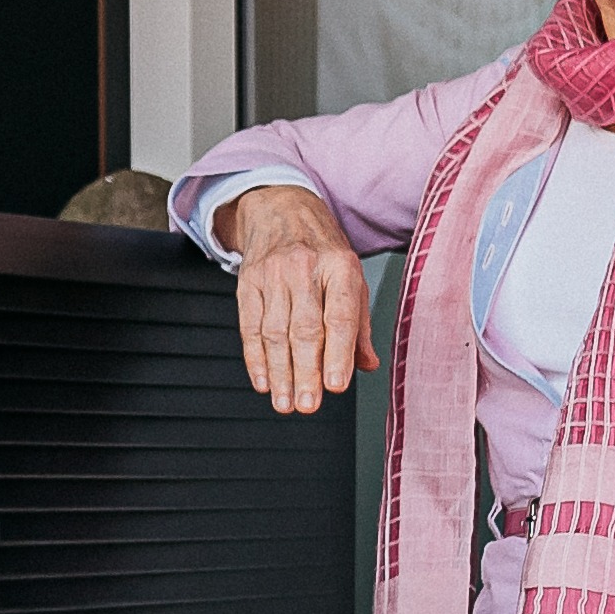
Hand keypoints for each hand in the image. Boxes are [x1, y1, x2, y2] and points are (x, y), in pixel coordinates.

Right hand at [222, 184, 376, 417]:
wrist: (281, 209)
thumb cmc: (322, 249)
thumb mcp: (351, 277)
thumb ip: (360, 323)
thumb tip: (367, 364)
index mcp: (340, 266)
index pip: (340, 316)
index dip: (338, 353)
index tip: (337, 385)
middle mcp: (305, 268)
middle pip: (305, 329)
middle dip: (306, 372)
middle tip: (308, 404)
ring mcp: (272, 274)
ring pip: (275, 332)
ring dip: (280, 373)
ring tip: (286, 402)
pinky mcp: (247, 282)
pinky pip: (249, 326)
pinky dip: (255, 358)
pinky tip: (263, 381)